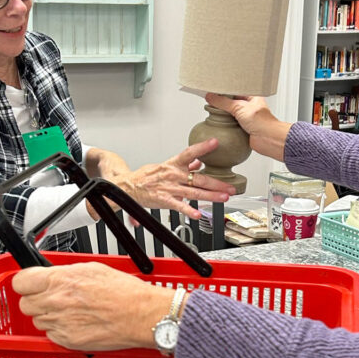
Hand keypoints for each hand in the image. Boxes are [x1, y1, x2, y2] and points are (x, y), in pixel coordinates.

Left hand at [13, 262, 174, 350]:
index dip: (25, 282)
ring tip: (69, 311)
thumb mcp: (90, 268)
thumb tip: (51, 275)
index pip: (20, 282)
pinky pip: (51, 335)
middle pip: (25, 304)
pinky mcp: (67, 341)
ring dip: (48, 316)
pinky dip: (59, 330)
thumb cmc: (123, 291)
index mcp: (60, 280)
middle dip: (35, 300)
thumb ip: (64, 273)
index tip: (30, 283)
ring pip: (37, 321)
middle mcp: (56, 302)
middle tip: (51, 297)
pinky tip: (76, 322)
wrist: (141, 315)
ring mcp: (60, 323)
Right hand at [112, 138, 234, 219]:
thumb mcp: (164, 165)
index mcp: (173, 164)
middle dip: (217, 183)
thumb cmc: (145, 176)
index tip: (216, 143)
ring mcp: (170, 188)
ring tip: (223, 198)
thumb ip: (183, 164)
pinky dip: (189, 211)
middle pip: (199, 178)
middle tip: (230, 187)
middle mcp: (173, 175)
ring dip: (210, 196)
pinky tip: (198, 214)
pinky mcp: (164, 200)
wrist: (127, 186)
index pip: (190, 153)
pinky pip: (179, 206)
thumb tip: (198, 161)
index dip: (203, 147)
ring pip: (194, 192)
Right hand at [205, 94, 291, 161]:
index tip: (213, 91)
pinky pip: (231, 124)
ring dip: (224, 114)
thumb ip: (223, 102)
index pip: (235, 90)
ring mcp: (247, 118)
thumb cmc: (263, 122)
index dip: (224, 91)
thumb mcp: (239, 107)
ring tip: (213, 111)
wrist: (268, 140)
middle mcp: (250, 106)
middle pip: (232, 102)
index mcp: (252, 96)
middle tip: (211, 100)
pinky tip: (220, 123)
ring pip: (231, 113)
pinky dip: (226, 124)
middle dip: (222, 103)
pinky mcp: (244, 128)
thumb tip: (211, 97)